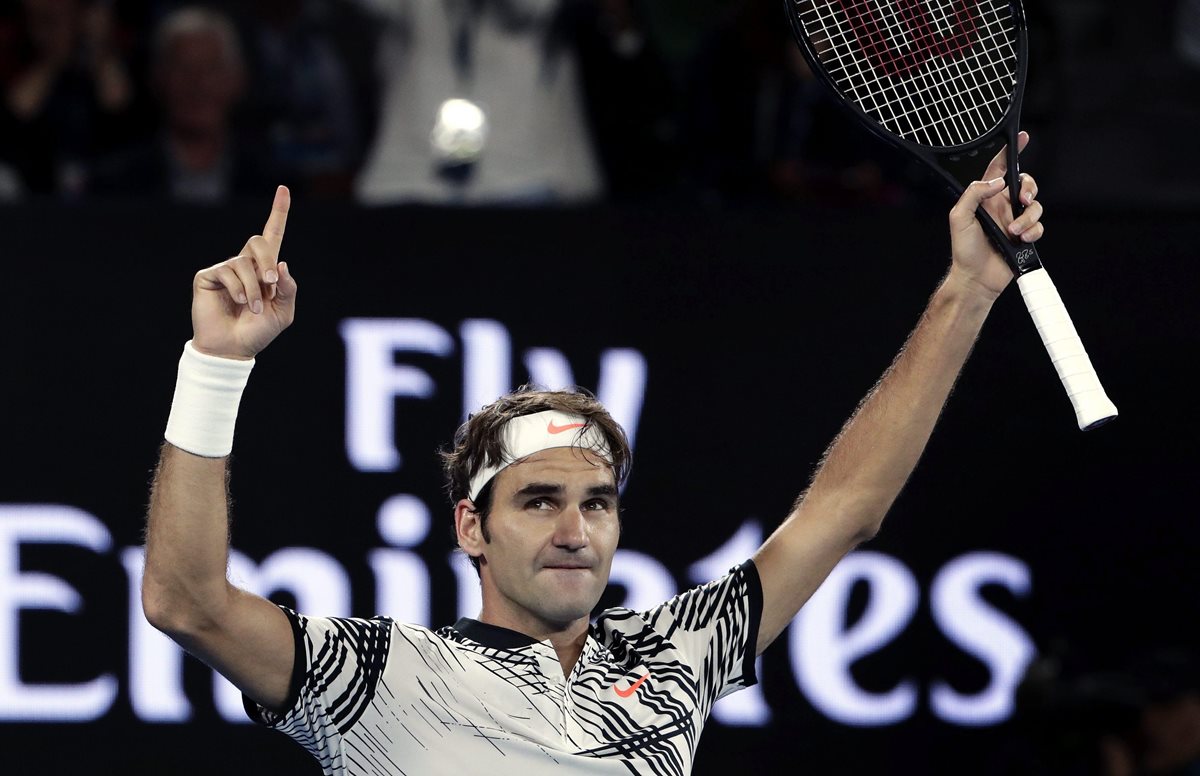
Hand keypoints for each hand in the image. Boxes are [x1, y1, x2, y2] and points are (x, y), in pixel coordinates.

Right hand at [192, 187, 296, 359]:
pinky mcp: (207, 276)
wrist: (233, 348)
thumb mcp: (283, 311)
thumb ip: (288, 288)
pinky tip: (239, 303)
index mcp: (265, 269)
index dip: (278, 212)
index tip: (283, 189)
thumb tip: (281, 262)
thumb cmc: (258, 331)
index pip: (273, 235)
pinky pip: (228, 272)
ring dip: (254, 288)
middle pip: (259, 242)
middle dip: (267, 262)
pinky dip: (239, 289)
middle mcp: (244, 264)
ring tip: (252, 307)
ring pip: (244, 263)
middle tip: (270, 284)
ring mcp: (225, 269)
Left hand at [947, 131, 1043, 301]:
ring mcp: (1015, 221)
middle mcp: (1002, 206)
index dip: (1011, 151)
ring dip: (1027, 218)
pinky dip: (1033, 232)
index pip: (999, 168)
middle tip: (1022, 200)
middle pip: (1026, 184)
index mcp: (986, 198)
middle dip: (1029, 188)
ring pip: (1035, 206)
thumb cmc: (963, 249)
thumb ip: (974, 194)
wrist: (976, 278)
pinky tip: (1021, 240)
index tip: (1022, 137)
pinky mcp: (1025, 236)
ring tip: (1013, 232)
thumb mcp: (959, 217)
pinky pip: (1039, 226)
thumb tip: (997, 182)